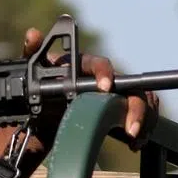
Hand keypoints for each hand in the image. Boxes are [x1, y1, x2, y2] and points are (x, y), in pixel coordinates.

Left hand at [22, 28, 159, 148]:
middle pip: (129, 85)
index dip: (105, 72)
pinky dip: (144, 127)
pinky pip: (142, 114)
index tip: (105, 87)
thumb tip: (33, 34)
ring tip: (134, 138)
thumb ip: (33, 54)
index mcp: (85, 66)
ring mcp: (114, 94)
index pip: (100, 64)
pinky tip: (135, 143)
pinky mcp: (118, 110)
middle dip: (134, 106)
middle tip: (129, 129)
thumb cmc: (41, 86)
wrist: (44, 111)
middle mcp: (104, 78)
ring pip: (141, 99)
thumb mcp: (33, 73)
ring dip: (143, 118)